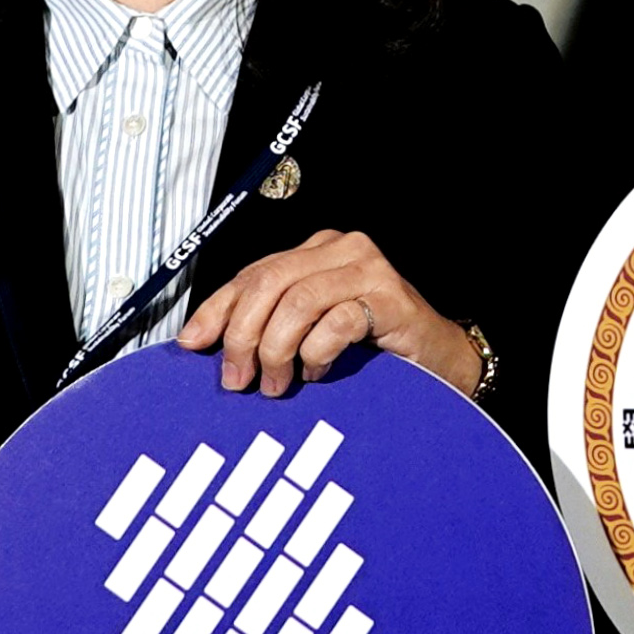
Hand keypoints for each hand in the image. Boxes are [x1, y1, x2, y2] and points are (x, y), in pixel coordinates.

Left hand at [175, 229, 477, 401]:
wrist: (441, 364)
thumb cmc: (372, 352)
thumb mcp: (310, 334)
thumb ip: (269, 326)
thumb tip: (205, 345)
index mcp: (315, 251)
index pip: (252, 273)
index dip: (216, 309)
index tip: (192, 345)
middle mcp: (340, 249)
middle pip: (268, 282)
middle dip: (242, 335)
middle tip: (237, 380)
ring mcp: (367, 269)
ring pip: (296, 301)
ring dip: (276, 350)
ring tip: (278, 384)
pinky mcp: (389, 296)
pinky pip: (335, 322)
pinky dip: (317, 353)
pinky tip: (317, 372)